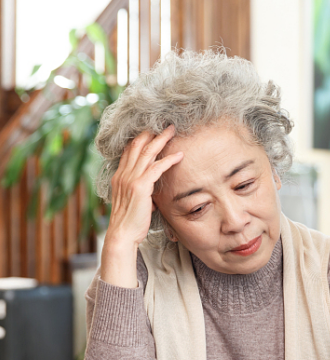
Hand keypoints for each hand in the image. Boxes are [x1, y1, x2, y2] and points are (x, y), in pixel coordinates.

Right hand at [101, 126, 182, 287]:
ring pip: (147, 153)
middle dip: (152, 133)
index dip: (141, 138)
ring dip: (161, 140)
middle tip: (165, 125)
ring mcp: (130, 179)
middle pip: (137, 146)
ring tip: (173, 131)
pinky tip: (179, 155)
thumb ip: (142, 194)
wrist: (122, 234)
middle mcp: (123, 174)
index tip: (153, 130)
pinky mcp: (140, 187)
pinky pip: (156, 168)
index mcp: (120, 176)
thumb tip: (152, 198)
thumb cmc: (131, 222)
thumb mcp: (135, 203)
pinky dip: (168, 160)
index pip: (129, 151)